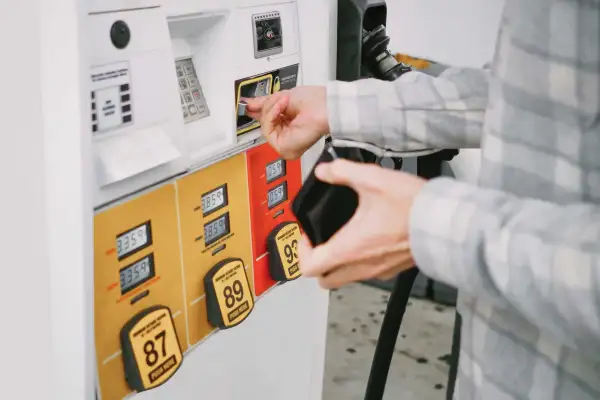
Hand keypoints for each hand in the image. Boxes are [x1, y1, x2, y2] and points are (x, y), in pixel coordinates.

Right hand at [243, 86, 328, 158]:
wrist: (325, 106)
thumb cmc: (314, 102)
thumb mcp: (282, 98)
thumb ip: (264, 104)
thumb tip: (248, 104)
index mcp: (288, 128)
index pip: (266, 122)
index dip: (258, 111)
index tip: (247, 103)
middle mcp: (286, 139)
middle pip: (263, 124)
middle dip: (267, 108)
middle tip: (278, 98)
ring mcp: (285, 145)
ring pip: (264, 127)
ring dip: (271, 110)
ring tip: (284, 101)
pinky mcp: (284, 148)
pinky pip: (267, 131)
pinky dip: (272, 116)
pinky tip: (282, 108)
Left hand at [298, 159, 425, 288]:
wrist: (446, 222)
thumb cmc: (412, 206)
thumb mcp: (372, 179)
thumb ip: (343, 172)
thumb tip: (326, 170)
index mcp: (349, 249)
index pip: (309, 266)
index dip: (300, 251)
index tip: (307, 234)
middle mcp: (361, 266)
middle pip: (325, 280)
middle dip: (316, 262)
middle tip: (320, 240)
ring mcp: (378, 271)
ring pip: (345, 278)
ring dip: (337, 264)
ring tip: (344, 237)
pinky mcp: (393, 269)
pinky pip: (367, 273)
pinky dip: (359, 262)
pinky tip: (368, 239)